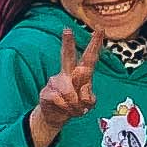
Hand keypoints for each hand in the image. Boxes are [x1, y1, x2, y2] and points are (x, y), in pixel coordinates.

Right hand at [25, 23, 98, 146]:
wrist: (56, 117)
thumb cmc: (75, 106)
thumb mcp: (88, 103)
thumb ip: (88, 97)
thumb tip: (80, 92)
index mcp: (81, 74)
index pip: (90, 57)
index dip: (95, 44)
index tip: (100, 29)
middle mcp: (67, 74)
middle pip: (67, 56)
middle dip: (67, 43)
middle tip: (67, 30)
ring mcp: (55, 82)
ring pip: (69, 91)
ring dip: (74, 104)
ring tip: (74, 108)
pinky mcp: (46, 92)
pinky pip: (60, 101)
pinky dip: (66, 108)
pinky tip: (64, 109)